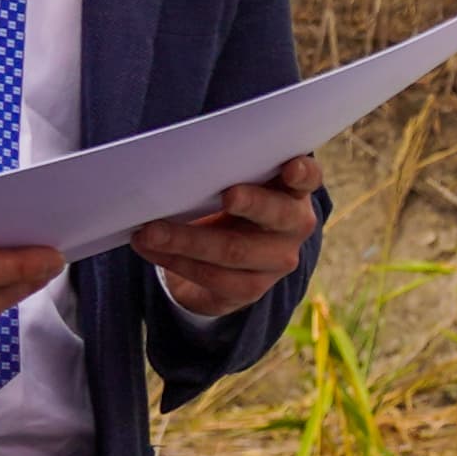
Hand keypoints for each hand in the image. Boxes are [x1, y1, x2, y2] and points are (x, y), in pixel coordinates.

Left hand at [133, 155, 320, 320]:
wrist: (226, 257)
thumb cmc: (227, 206)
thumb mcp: (235, 185)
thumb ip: (224, 175)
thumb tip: (177, 167)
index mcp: (293, 190)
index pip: (308, 178)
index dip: (302, 173)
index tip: (290, 168)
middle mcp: (294, 225)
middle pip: (277, 215)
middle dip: (252, 203)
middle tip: (227, 195)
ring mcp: (277, 260)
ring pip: (235, 251)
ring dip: (187, 240)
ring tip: (149, 232)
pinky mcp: (252, 288)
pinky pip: (213, 278)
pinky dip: (177, 262)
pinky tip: (152, 250)